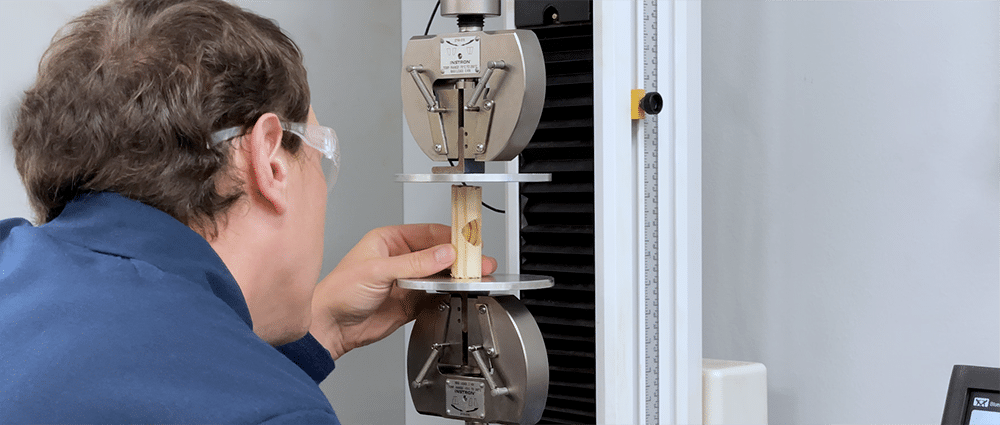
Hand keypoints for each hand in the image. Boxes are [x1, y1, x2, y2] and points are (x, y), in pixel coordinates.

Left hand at [310, 223, 496, 359]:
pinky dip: (450, 293)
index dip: (450, 237)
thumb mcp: (379, 270)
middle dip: (460, 258)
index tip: (468, 242)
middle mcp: (401, 258)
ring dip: (458, 276)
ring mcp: (408, 280)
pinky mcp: (412, 301)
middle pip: (438, 254)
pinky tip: (461, 291)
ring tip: (476, 277)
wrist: (331, 326)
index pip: (428, 233)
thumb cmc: (339, 291)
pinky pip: (436, 294)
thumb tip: (444, 253)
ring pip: (440, 275)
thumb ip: (415, 263)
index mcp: (390, 240)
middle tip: (479, 261)